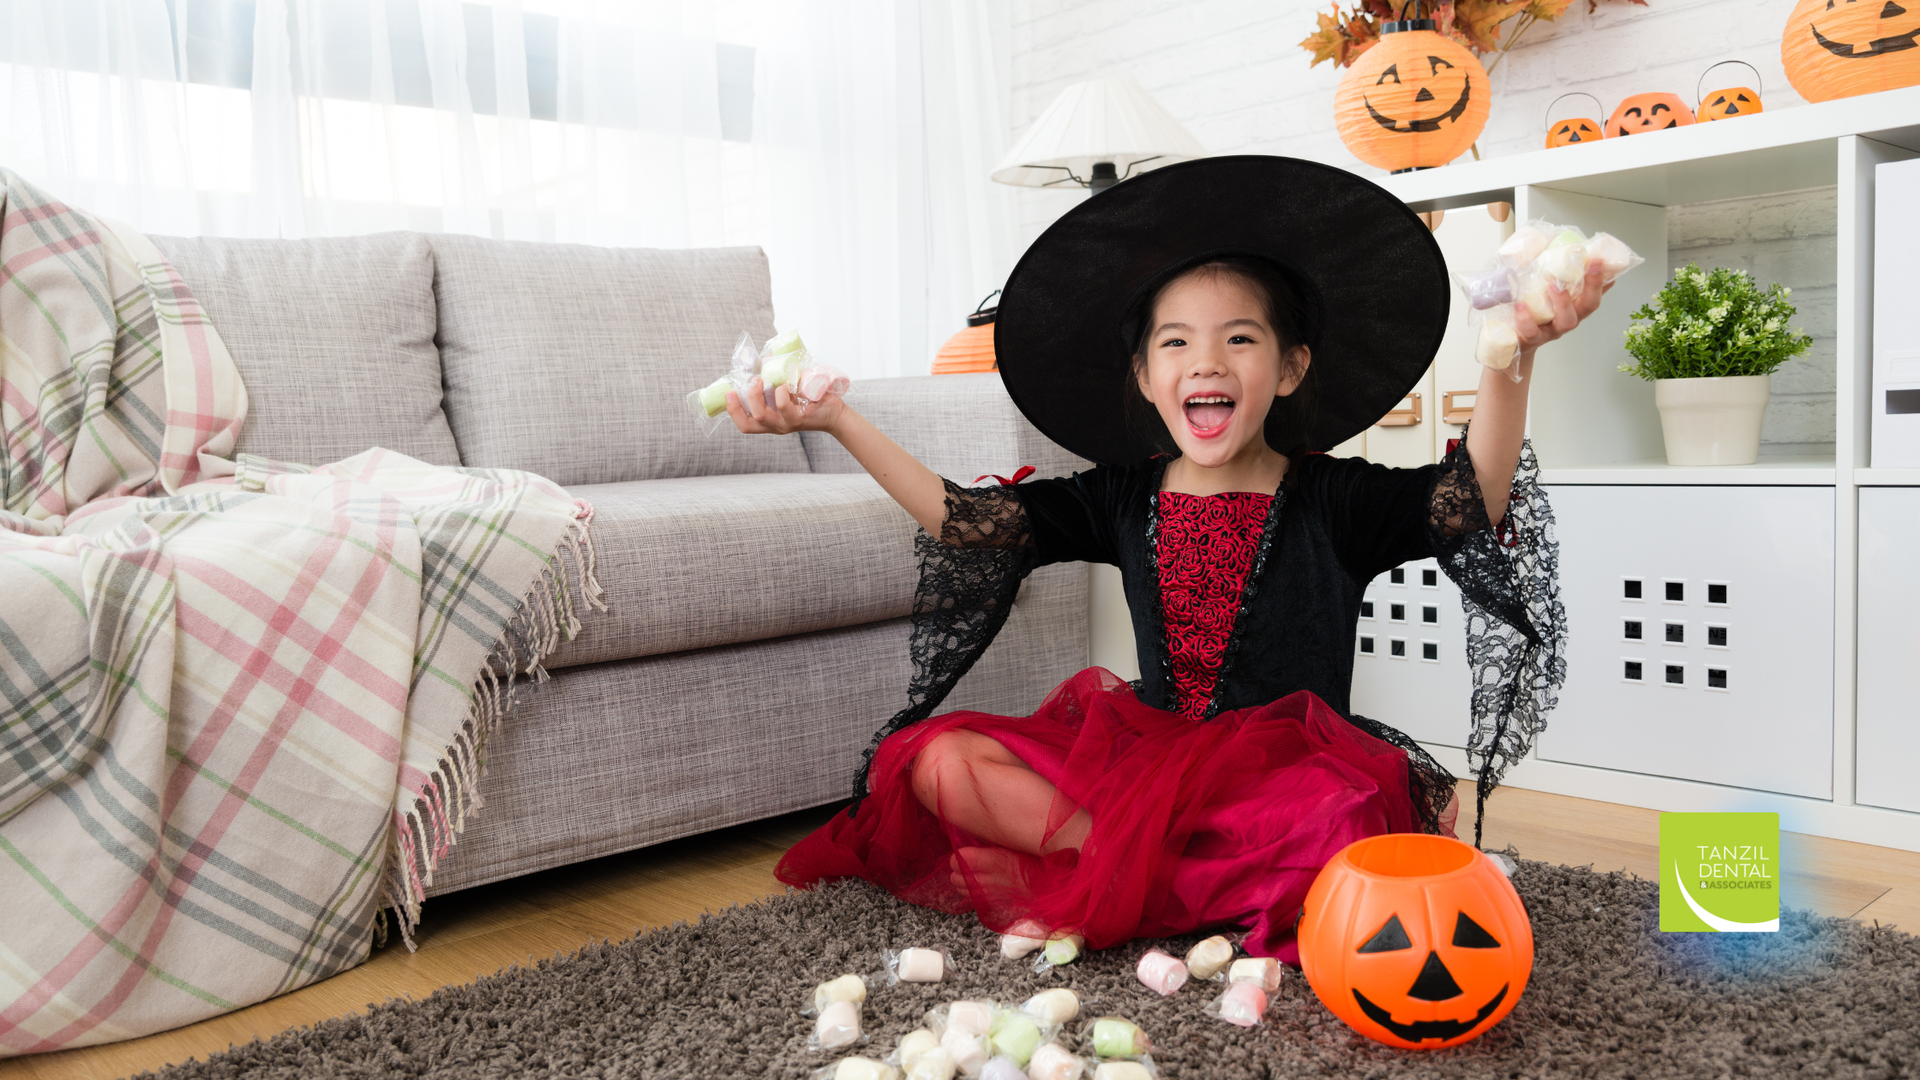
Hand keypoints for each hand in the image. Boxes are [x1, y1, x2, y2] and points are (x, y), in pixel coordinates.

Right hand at [725, 376, 845, 434]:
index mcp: (770, 422)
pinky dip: (781, 393)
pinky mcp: (799, 418)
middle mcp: (776, 426)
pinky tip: (785, 384)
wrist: (835, 412)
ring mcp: (787, 424)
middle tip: (746, 383)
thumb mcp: (789, 391)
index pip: (745, 424)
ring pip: (762, 415)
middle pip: (749, 424)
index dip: (732, 411)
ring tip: (760, 379)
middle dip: (739, 405)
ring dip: (757, 396)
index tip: (729, 392)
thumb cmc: (811, 399)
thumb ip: (775, 379)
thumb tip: (765, 357)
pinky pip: (783, 407)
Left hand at [1514, 256, 1613, 356]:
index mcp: (1572, 303)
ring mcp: (1551, 330)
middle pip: (1590, 305)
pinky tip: (1521, 305)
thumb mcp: (1534, 281)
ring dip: (1563, 301)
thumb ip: (1543, 260)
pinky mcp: (1531, 339)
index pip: (1595, 289)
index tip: (1602, 258)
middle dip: (1593, 285)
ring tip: (1554, 284)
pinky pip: (1533, 332)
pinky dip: (1527, 319)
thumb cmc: (1525, 308)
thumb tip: (1551, 238)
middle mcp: (1567, 316)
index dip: (1603, 276)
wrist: (1506, 338)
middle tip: (1591, 265)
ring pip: (1568, 320)